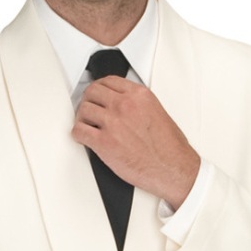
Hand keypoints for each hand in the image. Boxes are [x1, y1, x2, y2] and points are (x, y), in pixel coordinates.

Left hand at [73, 77, 200, 209]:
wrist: (172, 169)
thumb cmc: (170, 148)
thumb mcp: (158, 112)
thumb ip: (139, 104)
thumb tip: (125, 105)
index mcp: (139, 96)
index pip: (109, 81)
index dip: (100, 88)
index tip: (97, 94)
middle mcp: (125, 106)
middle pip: (93, 92)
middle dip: (89, 100)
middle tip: (89, 109)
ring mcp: (113, 123)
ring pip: (83, 110)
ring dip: (82, 118)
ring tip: (87, 125)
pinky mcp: (104, 143)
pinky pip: (79, 132)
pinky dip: (78, 134)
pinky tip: (84, 138)